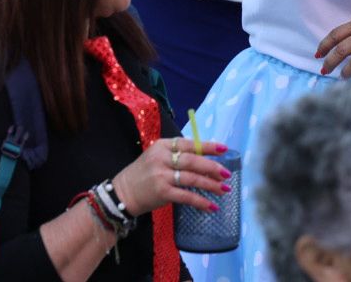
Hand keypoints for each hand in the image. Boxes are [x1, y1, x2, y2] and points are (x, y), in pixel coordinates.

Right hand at [112, 136, 231, 216]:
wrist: (123, 193)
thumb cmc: (143, 174)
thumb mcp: (156, 157)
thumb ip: (176, 154)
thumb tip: (205, 158)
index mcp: (162, 146)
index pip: (189, 143)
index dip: (207, 146)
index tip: (224, 150)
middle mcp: (162, 158)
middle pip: (193, 161)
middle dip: (212, 167)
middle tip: (227, 174)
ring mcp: (161, 176)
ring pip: (192, 179)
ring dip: (211, 185)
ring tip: (224, 190)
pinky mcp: (162, 192)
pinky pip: (186, 196)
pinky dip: (200, 201)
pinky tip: (211, 206)